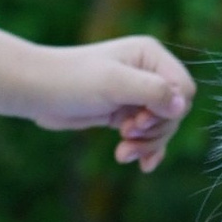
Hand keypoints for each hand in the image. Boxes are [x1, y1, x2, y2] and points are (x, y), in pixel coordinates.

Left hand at [28, 33, 196, 169]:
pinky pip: (147, 136)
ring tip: (123, 154)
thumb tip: (182, 106)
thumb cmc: (72, 80)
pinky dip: (145, 150)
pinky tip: (141, 165)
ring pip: (161, 127)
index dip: (169, 111)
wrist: (37, 92)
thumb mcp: (114, 83)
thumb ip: (151, 91)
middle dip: (154, 130)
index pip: (183, 90)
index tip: (139, 120)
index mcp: (150, 56)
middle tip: (126, 135)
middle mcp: (148, 73)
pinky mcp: (125, 113)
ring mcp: (137, 94)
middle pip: (175, 112)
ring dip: (146, 144)